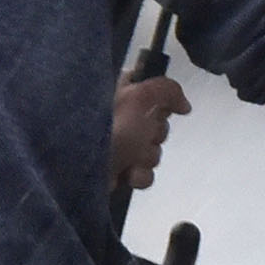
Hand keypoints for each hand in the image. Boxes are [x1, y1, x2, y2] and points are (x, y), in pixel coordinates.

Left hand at [110, 73, 191, 191]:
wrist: (80, 171)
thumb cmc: (106, 131)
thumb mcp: (139, 98)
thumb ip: (167, 90)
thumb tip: (184, 104)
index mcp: (118, 93)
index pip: (153, 90)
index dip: (159, 102)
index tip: (153, 108)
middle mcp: (119, 117)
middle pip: (158, 123)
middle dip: (154, 135)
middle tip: (138, 134)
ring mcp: (119, 144)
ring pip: (153, 150)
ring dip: (145, 157)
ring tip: (127, 158)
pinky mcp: (119, 168)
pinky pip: (145, 172)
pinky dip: (139, 174)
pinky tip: (126, 172)